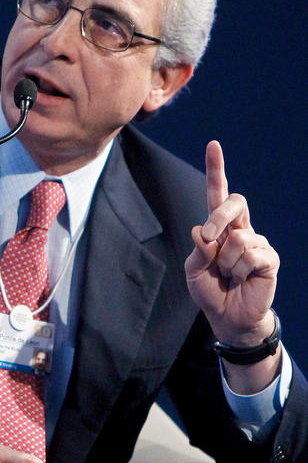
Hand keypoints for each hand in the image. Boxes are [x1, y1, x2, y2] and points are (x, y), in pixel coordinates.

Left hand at [185, 141, 279, 346]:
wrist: (228, 317)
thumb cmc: (210, 290)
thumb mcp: (194, 270)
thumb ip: (198, 250)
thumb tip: (203, 231)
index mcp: (220, 227)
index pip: (218, 194)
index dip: (216, 170)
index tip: (213, 145)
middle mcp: (241, 229)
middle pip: (234, 203)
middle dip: (219, 217)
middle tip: (210, 239)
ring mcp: (257, 242)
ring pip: (237, 239)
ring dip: (225, 263)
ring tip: (229, 276)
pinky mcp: (269, 258)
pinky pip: (249, 256)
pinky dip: (238, 271)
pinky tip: (242, 280)